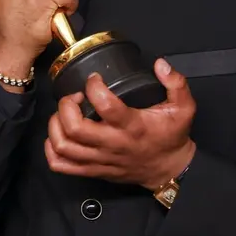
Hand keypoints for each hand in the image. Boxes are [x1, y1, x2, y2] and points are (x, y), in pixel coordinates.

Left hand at [44, 58, 196, 189]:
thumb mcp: (183, 108)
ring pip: (64, 146)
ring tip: (64, 113)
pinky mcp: (93, 170)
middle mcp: (113, 144)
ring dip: (56, 124)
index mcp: (133, 126)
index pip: (105, 105)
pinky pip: (62, 165)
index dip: (93, 87)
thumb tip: (160, 64)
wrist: (168, 170)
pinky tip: (58, 135)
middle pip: (75, 128)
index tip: (94, 79)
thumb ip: (176, 83)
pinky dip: (52, 149)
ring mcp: (100, 159)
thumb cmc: (171, 138)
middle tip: (74, 96)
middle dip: (67, 105)